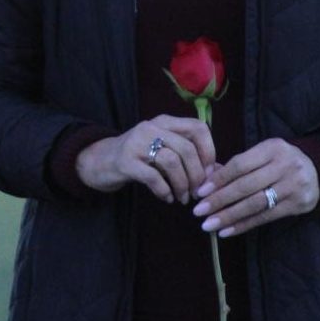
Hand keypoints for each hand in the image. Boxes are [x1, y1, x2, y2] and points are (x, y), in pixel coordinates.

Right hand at [75, 116, 215, 203]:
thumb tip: (220, 172)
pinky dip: (164, 190)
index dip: (209, 151)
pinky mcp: (125, 161)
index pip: (198, 128)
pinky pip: (153, 177)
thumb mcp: (163, 151)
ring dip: (182, 185)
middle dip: (197, 175)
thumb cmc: (138, 157)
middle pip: (187, 148)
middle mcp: (151, 127)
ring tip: (182, 198)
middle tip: (198, 192)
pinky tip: (166, 198)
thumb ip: (190, 158)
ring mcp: (136, 143)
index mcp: (164, 122)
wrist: (99, 161)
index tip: (209, 172)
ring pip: (172, 162)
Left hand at [192, 138, 317, 236]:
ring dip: (229, 216)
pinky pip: (266, 217)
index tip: (200, 192)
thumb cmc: (279, 161)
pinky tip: (227, 231)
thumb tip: (205, 178)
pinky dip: (244, 224)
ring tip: (208, 224)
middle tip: (198, 211)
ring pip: (255, 204)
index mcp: (272, 148)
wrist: (319, 170)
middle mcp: (285, 166)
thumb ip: (237, 164)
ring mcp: (293, 186)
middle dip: (220, 200)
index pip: (240, 165)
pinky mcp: (298, 204)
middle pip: (246, 186)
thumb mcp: (262, 154)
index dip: (218, 179)